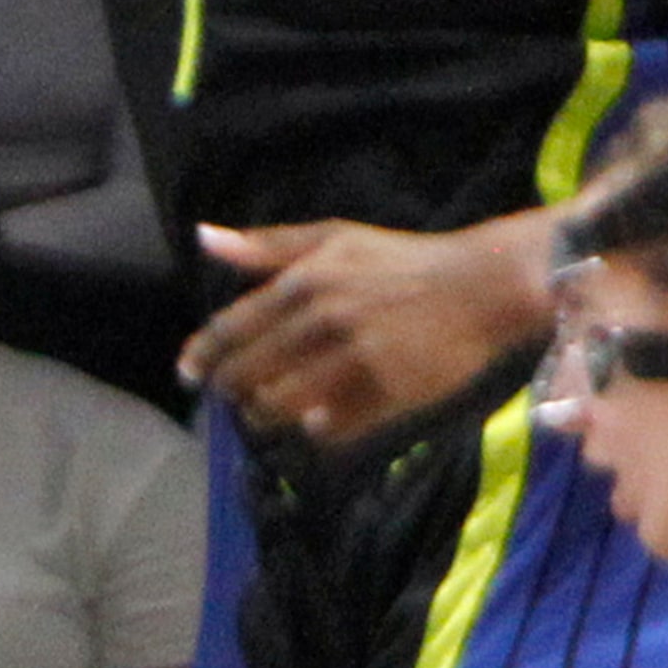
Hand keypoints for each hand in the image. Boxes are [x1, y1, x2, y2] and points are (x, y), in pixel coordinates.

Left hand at [178, 218, 549, 443]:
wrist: (479, 288)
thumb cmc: (400, 261)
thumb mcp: (332, 238)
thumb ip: (266, 245)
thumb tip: (203, 238)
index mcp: (303, 283)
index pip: (232, 329)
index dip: (203, 356)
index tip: (187, 375)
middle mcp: (322, 321)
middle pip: (251, 373)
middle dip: (233, 391)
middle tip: (233, 397)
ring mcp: (355, 360)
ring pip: (284, 406)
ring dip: (266, 415)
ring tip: (267, 413)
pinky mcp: (388, 394)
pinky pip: (333, 427)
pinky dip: (317, 430)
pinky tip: (316, 423)